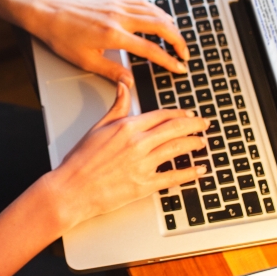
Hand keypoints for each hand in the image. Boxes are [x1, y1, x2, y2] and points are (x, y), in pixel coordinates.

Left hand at [23, 0, 189, 86]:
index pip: (150, 49)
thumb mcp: (85, 61)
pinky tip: (162, 18)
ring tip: (178, 39)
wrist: (49, 12)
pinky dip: (157, 11)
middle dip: (178, 41)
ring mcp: (118, 5)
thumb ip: (111, 71)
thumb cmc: (63, 36)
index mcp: (113, 35)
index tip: (179, 68)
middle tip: (186, 54)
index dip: (168, 60)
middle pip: (160, 26)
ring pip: (155, 12)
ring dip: (171, 26)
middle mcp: (119, 17)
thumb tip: (130, 83)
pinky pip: (143, 3)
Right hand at [45, 82, 207, 228]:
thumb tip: (124, 86)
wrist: (72, 189)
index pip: (161, 115)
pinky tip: (200, 170)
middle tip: (204, 124)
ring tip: (202, 142)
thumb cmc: (81, 161)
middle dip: (194, 125)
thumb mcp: (98, 127)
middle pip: (175, 128)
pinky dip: (190, 173)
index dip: (179, 113)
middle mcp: (138, 143)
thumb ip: (116, 107)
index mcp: (127, 127)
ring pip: (177, 149)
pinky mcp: (144, 185)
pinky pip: (173, 177)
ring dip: (194, 144)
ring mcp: (143, 165)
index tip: (187, 113)